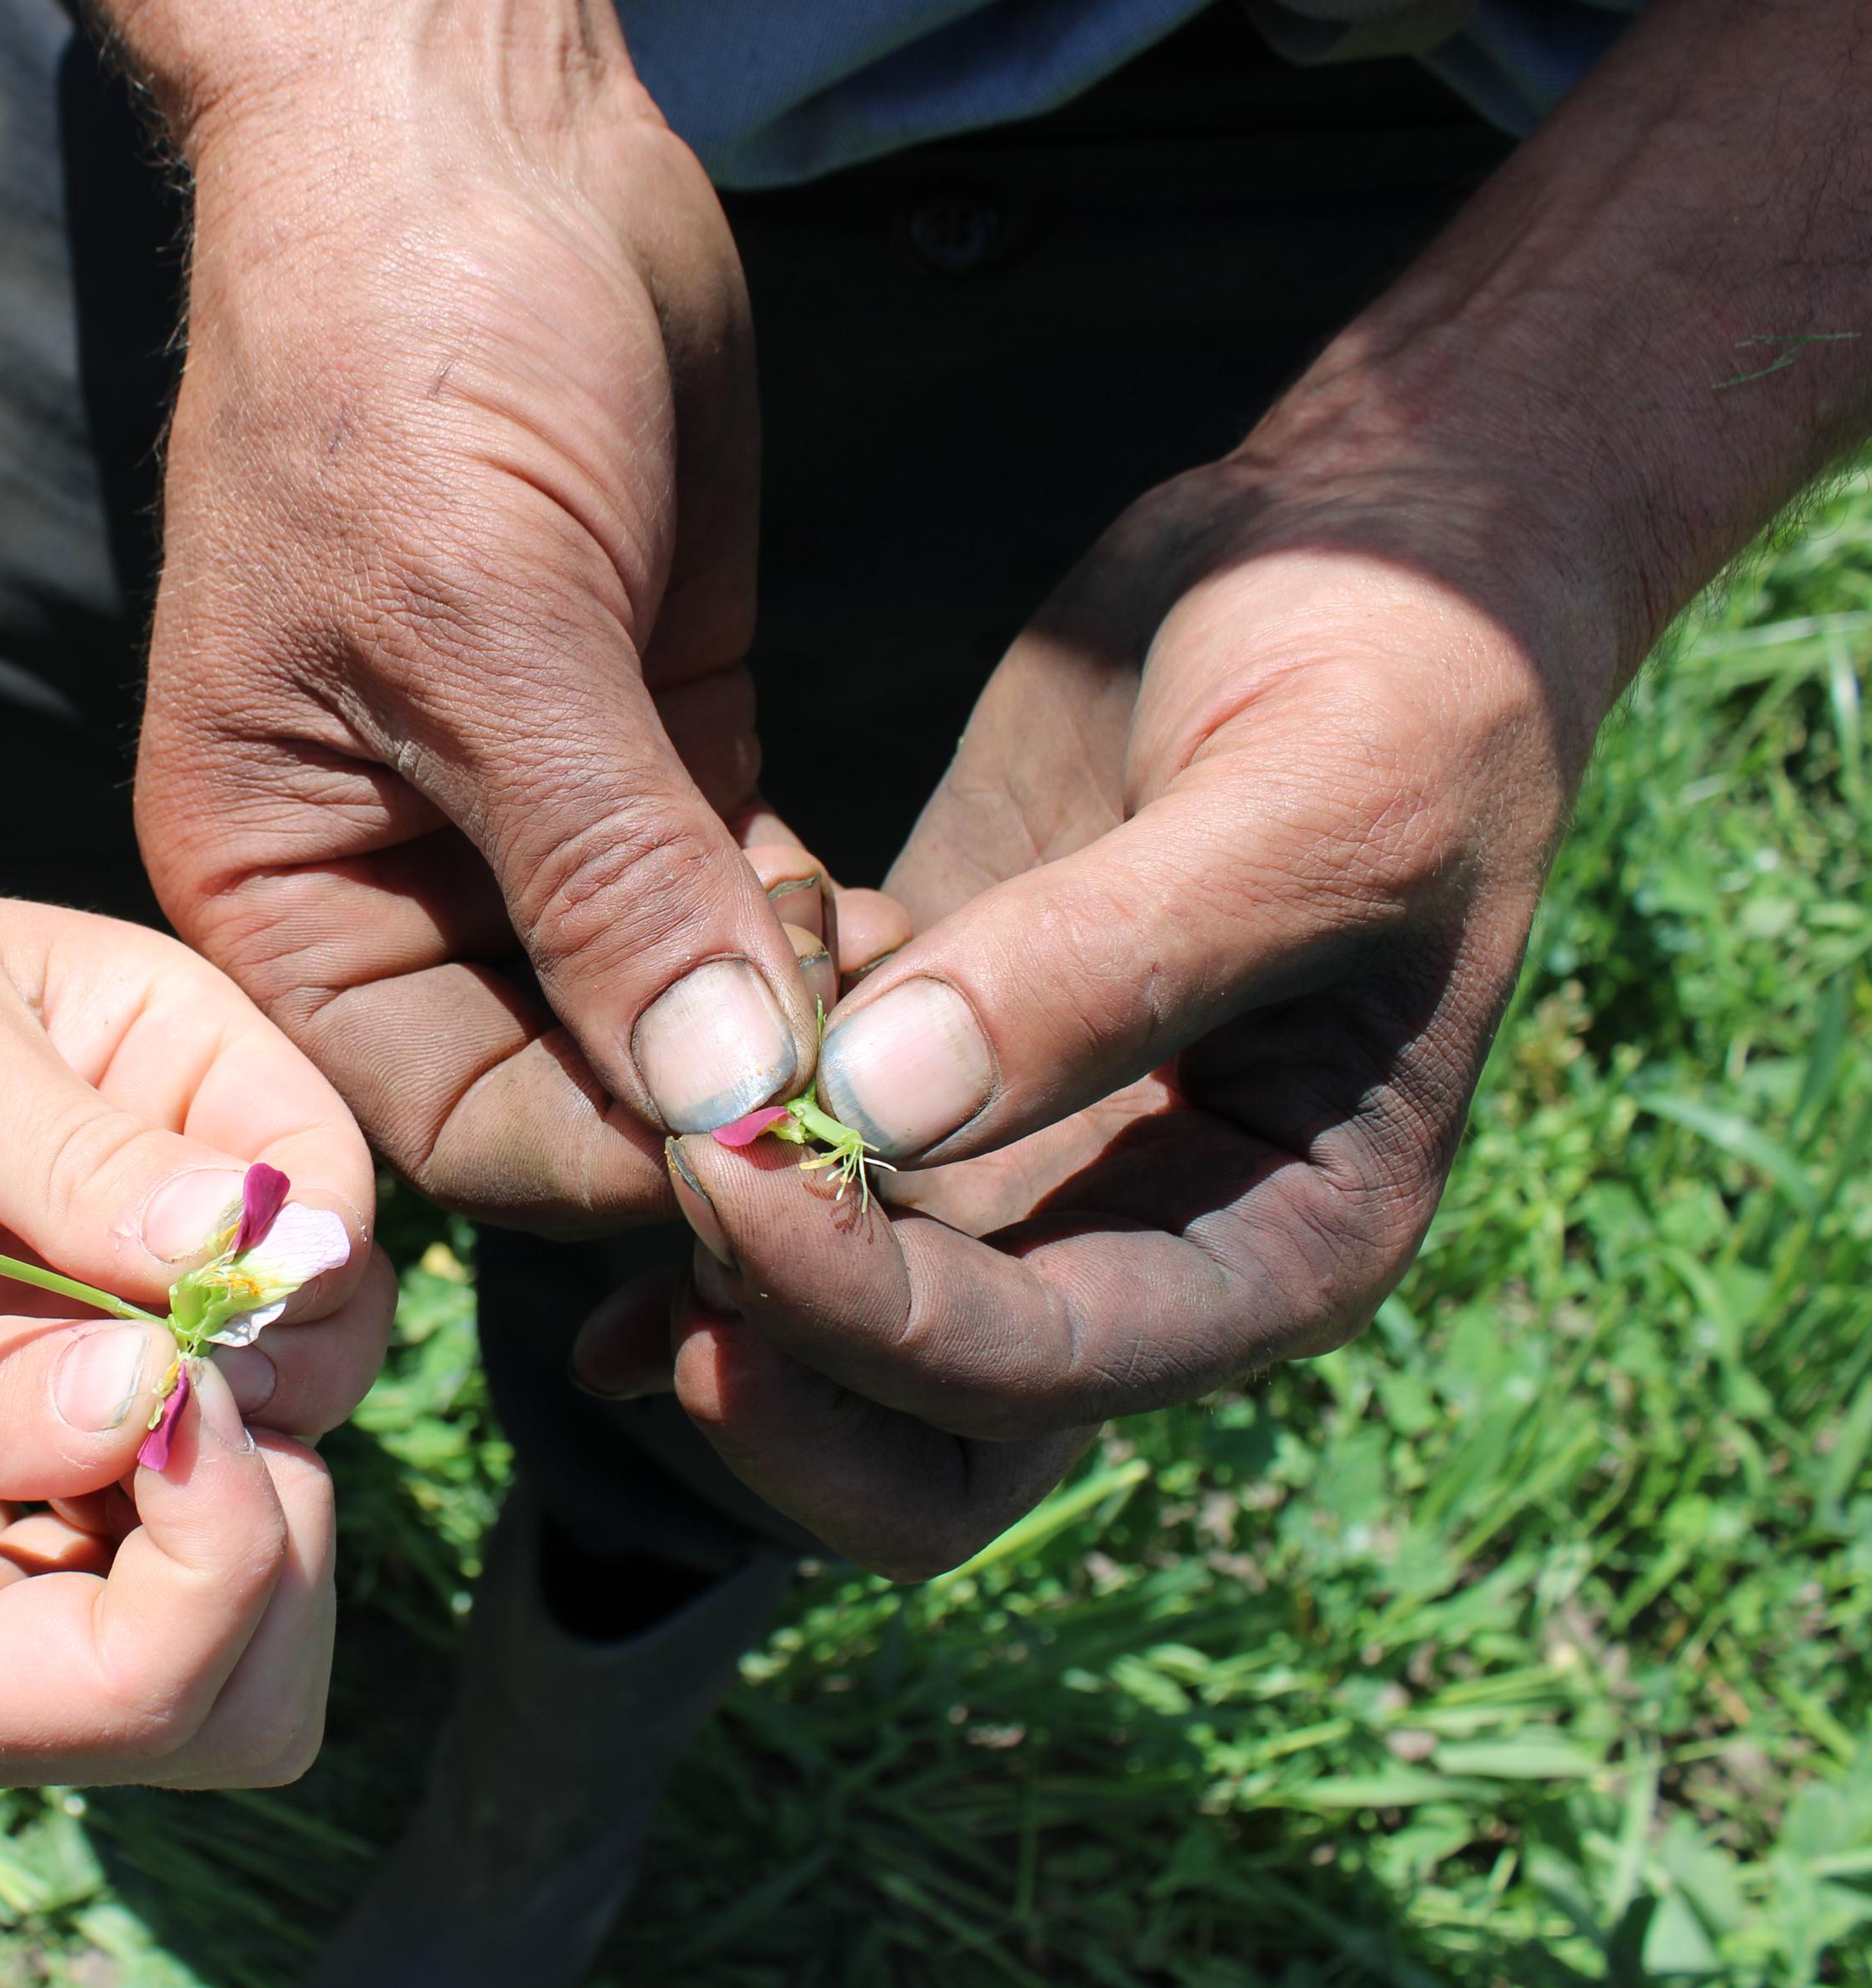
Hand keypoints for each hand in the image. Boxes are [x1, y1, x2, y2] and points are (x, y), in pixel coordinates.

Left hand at [0, 876, 391, 1438]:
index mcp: (172, 1038)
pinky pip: (102, 1437)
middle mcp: (157, 1157)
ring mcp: (87, 1269)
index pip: (315, 1170)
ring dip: (180, 1446)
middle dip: (260, 1377)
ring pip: (212, 1388)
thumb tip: (265, 1243)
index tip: (230, 1351)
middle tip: (167, 1434)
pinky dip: (95, 1481)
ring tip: (101, 1483)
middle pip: (301, 1301)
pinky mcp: (13, 1355)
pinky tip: (46, 1518)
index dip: (301, 1271)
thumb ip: (75, 1154)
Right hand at [0, 1239, 332, 1791]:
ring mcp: (20, 1678)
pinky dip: (213, 1478)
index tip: (175, 1365)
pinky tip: (118, 1376)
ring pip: (258, 1652)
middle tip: (183, 1372)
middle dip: (271, 1531)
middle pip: (250, 1706)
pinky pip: (209, 1583)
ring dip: (252, 1499)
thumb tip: (159, 1388)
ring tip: (151, 1364)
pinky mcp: (47, 1610)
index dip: (224, 1523)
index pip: (155, 1685)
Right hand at [123, 0, 815, 1235]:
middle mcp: (395, 883)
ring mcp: (532, 822)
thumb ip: (602, 876)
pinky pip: (736, 904)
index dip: (605, 1160)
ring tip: (905, 1031)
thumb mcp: (488, 626)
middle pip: (563, 1087)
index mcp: (280, 887)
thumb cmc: (405, 355)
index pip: (442, 1117)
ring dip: (780, 1035)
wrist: (473, 134)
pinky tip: (902, 945)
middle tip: (875, 1120)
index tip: (773, 1169)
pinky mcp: (651, 748)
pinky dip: (812, 939)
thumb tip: (724, 1107)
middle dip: (708, 1110)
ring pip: (667, 1009)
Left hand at [592, 462, 1598, 1577]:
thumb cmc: (1398, 674)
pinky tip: (590, 1097)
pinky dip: (700, 1161)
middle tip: (653, 1235)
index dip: (862, 1318)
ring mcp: (1027, 1165)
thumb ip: (1108, 967)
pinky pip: (798, 1168)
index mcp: (1277, 1246)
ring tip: (603, 1153)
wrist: (1372, 553)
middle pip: (925, 1434)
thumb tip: (874, 1117)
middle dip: (779, 1375)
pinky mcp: (933, 1056)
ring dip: (716, 1274)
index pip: (1036, 1372)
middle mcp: (1144, 1247)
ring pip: (838, 1328)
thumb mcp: (1310, 804)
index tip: (715, 1182)